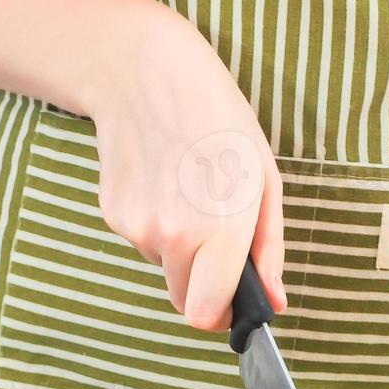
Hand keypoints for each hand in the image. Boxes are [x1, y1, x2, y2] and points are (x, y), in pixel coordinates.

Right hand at [84, 9, 285, 328]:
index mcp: (222, 229)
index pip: (207, 315)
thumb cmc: (218, 122)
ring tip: (186, 192)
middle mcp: (174, 236)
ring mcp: (138, 228)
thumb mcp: (264, 179)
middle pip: (185, 301)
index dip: (221, 314)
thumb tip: (275, 302)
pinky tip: (162, 181)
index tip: (230, 297)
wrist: (145, 73)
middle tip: (212, 228)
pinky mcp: (113, 216)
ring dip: (177, 248)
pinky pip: (141, 243)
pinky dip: (154, 224)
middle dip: (202, 280)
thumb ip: (269, 250)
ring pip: (164, 269)